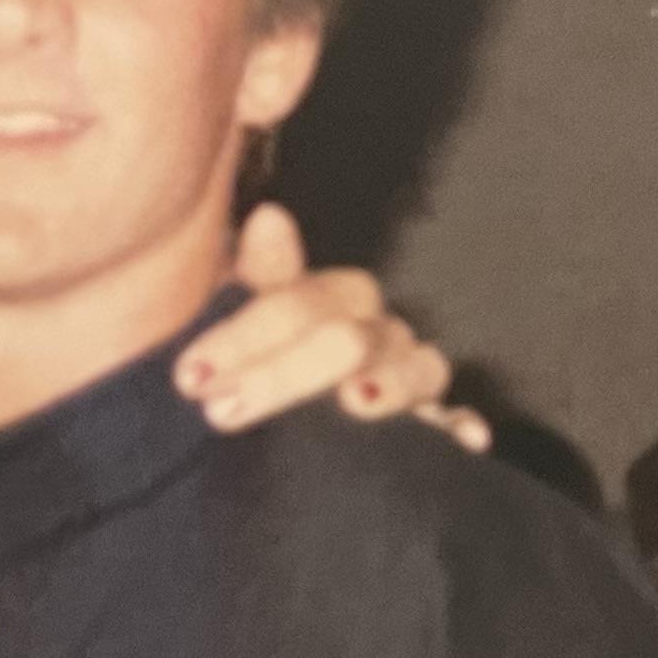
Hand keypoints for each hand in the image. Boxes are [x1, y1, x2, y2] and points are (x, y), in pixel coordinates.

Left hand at [179, 201, 485, 447]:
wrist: (271, 407)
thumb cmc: (260, 358)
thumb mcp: (244, 315)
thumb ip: (258, 272)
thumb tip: (269, 217)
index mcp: (329, 300)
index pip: (296, 304)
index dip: (244, 338)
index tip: (190, 376)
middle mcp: (375, 331)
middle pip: (347, 340)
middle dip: (285, 374)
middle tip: (223, 410)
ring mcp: (407, 374)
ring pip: (417, 368)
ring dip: (389, 384)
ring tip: (356, 400)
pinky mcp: (432, 423)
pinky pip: (456, 418)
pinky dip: (463, 426)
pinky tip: (467, 439)